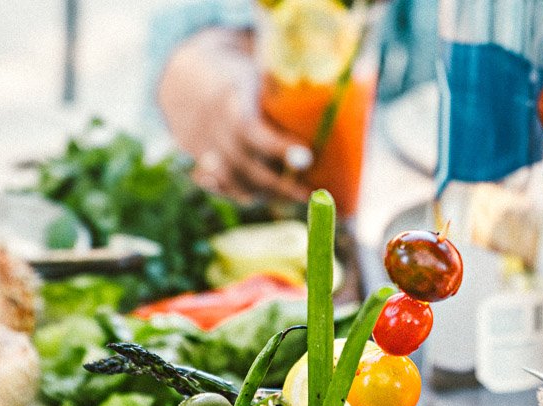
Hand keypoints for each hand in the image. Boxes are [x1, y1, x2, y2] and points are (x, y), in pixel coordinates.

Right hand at [159, 27, 311, 203]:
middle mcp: (217, 130)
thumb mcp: (261, 69)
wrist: (192, 82)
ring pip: (236, 182)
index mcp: (231, 101)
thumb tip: (350, 87)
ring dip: (268, 194)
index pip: (251, 131)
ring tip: (300, 200)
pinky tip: (260, 198)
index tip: (308, 157)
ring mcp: (210, 150)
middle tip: (311, 194)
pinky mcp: (209, 165)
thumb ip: (290, 84)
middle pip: (244, 166)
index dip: (278, 148)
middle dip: (278, 185)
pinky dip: (240, 195)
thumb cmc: (245, 76)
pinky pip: (223, 188)